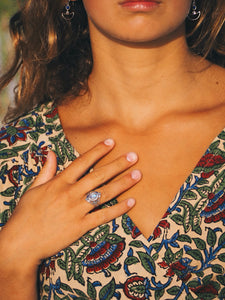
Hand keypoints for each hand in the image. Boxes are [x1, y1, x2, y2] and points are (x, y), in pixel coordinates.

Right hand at [0, 139, 140, 269]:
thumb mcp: (33, 189)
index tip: (111, 142)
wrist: (22, 242)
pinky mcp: (81, 226)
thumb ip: (46, 170)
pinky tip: (131, 202)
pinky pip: (103, 216)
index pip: (82, 162)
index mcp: (59, 182)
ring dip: (123, 183)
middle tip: (134, 156)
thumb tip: (51, 153)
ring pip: (105, 193)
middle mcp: (71, 193)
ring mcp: (77, 210)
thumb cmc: (26, 214)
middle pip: (99, 175)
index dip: (98, 151)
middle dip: (118, 164)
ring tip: (138, 175)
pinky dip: (118, 209)